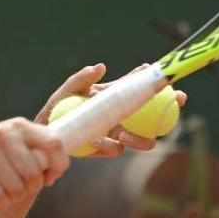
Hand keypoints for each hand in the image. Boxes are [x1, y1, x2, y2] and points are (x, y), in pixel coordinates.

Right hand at [0, 117, 66, 210]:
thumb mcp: (10, 137)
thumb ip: (33, 146)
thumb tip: (58, 167)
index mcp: (19, 125)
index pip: (54, 143)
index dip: (59, 164)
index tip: (52, 176)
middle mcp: (4, 133)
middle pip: (34, 172)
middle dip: (32, 188)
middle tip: (23, 189)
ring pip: (16, 187)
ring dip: (15, 198)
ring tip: (9, 194)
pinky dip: (1, 202)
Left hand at [36, 64, 187, 158]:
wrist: (45, 134)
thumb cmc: (58, 107)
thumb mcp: (67, 90)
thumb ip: (81, 78)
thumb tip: (100, 67)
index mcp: (117, 97)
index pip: (143, 89)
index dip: (159, 84)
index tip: (168, 80)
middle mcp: (123, 116)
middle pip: (156, 116)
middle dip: (171, 111)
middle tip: (173, 105)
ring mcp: (118, 134)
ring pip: (144, 140)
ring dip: (140, 139)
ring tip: (123, 135)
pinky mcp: (107, 149)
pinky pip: (115, 150)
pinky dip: (108, 146)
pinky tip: (96, 140)